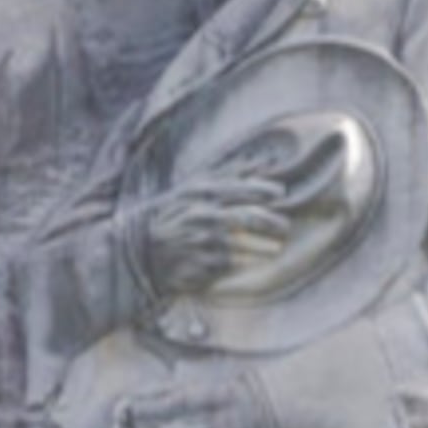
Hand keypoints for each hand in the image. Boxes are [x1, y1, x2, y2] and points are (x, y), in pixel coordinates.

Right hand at [134, 180, 291, 296]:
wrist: (142, 251)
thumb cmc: (173, 214)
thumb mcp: (193, 188)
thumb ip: (226, 174)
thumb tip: (259, 162)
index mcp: (200, 193)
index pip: (240, 188)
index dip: (264, 190)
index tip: (281, 193)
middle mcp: (202, 215)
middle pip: (248, 218)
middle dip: (272, 222)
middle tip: (285, 226)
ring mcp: (202, 241)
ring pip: (244, 244)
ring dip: (265, 247)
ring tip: (276, 248)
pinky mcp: (201, 265)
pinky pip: (232, 265)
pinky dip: (246, 263)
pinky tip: (255, 262)